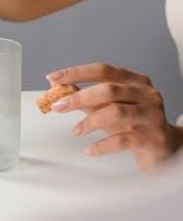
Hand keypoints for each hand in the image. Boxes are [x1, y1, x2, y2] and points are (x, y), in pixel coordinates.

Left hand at [46, 62, 182, 172]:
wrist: (165, 149)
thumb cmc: (133, 125)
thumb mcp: (110, 107)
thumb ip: (87, 99)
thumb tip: (57, 89)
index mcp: (135, 80)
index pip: (103, 70)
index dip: (77, 72)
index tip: (53, 77)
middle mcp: (146, 94)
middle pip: (109, 89)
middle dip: (79, 97)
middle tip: (57, 106)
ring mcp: (152, 115)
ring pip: (116, 113)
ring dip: (89, 122)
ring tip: (75, 131)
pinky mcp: (153, 138)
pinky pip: (123, 140)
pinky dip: (102, 145)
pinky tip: (89, 150)